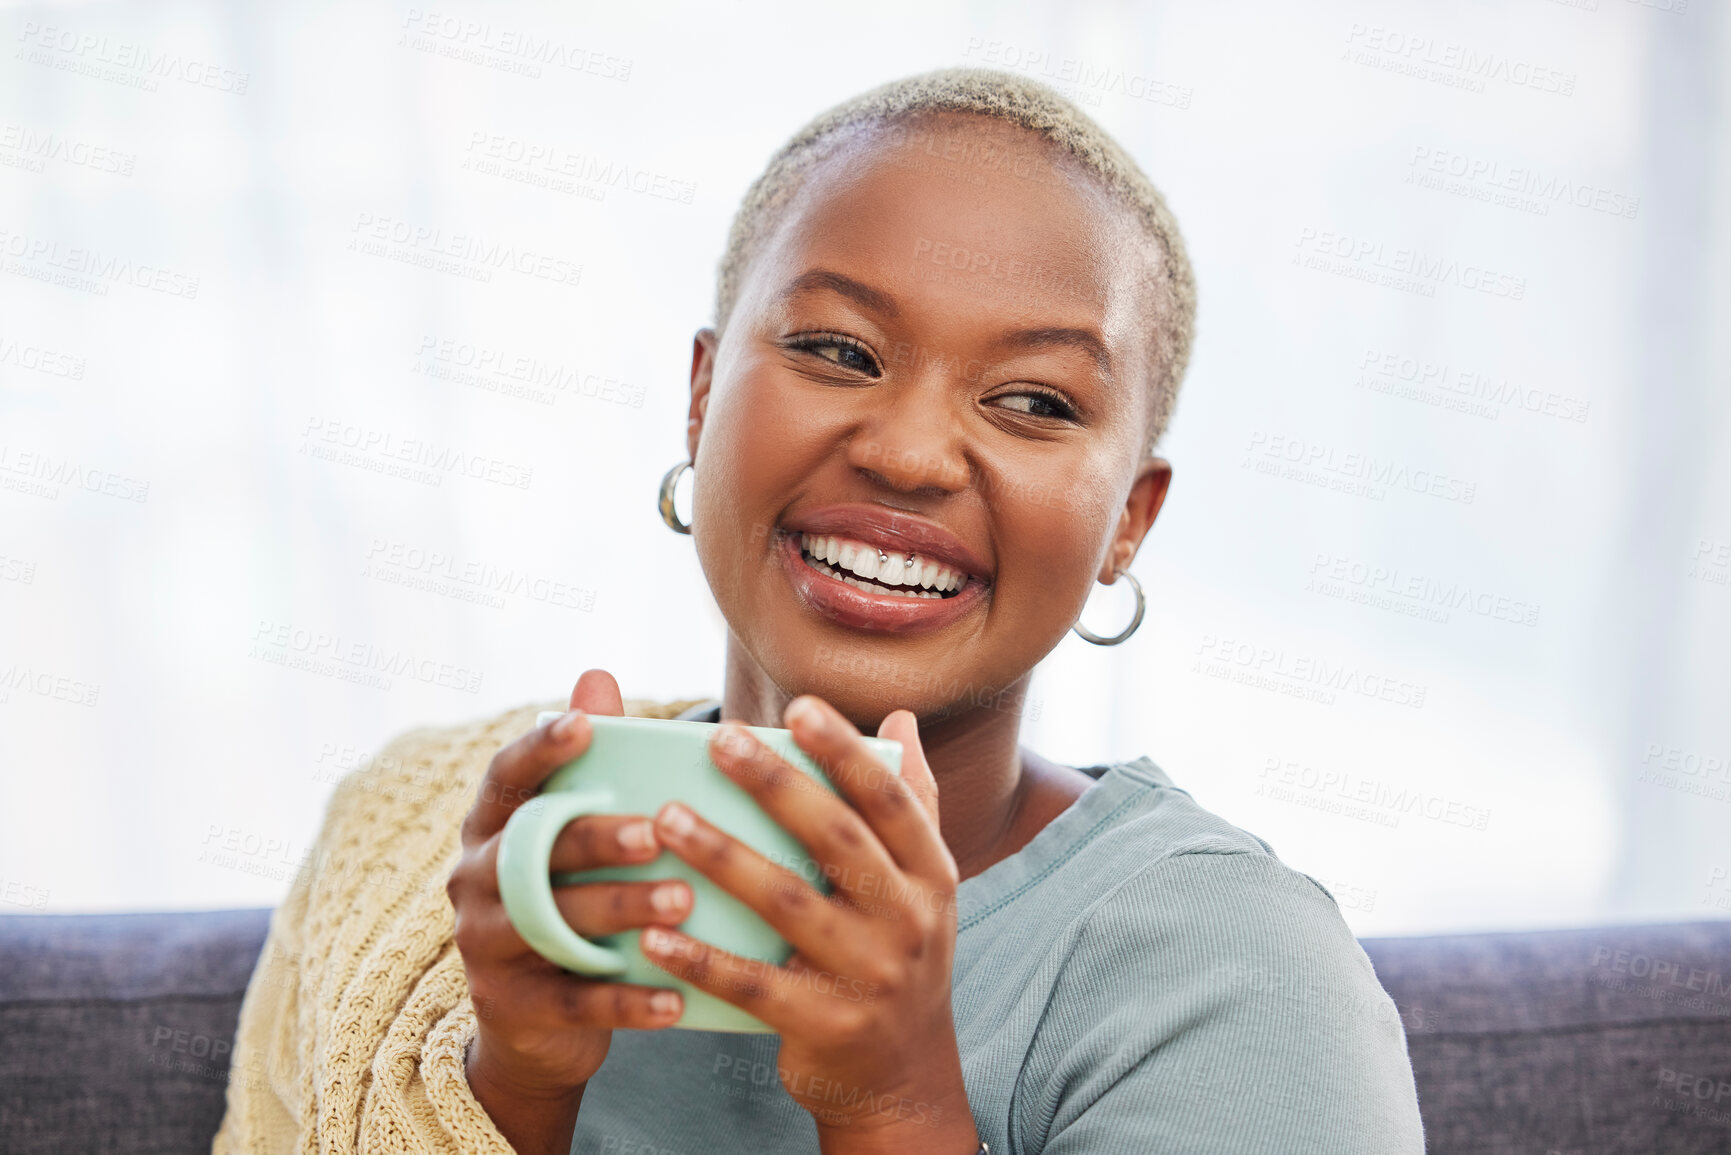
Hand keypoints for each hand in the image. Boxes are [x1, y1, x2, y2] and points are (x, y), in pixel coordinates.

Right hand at [445, 669, 691, 1153]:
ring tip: (682, 902)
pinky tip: (676, 997)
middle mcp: (475, 880)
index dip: (539, 749)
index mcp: (492, 828)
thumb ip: (590, 763)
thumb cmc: (569, 898)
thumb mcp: (571, 835)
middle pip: (533, 852)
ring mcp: (484, 945)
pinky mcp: (508, 1008)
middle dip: (596, 839)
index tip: (583, 726)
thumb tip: (597, 674)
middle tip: (658, 832)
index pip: (505, 778)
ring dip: (619, 911)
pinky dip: (626, 1002)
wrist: (535, 1024)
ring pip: (552, 923)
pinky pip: (571, 1003)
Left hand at [639, 696, 980, 1154]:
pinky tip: (654, 934)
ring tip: (666, 818)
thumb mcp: (921, 885)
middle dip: (776, 785)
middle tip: (718, 740)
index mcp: (929, 875)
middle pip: (837, 840)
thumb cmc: (895, 954)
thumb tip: (900, 719)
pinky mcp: (824, 1024)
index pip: (890, 800)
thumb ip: (911, 802)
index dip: (845, 751)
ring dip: (724, 857)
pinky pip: (754, 986)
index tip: (799, 706)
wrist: (901, 1074)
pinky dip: (703, 960)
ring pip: (789, 905)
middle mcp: (908, 921)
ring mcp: (869, 976)